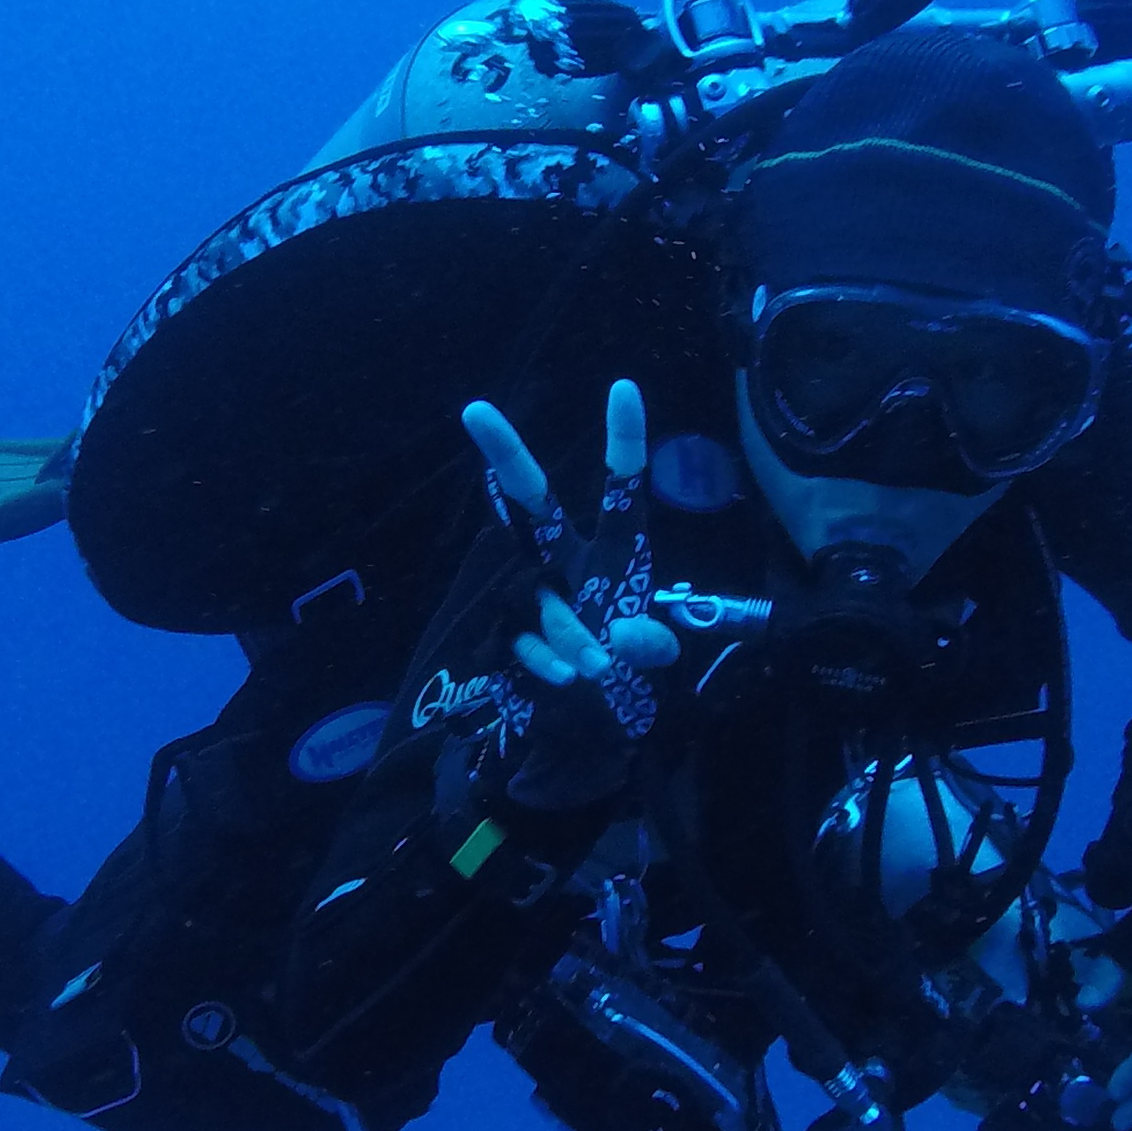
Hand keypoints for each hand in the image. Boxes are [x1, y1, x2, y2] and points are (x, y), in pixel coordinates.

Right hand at [459, 380, 677, 810]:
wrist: (586, 743)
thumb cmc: (629, 688)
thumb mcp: (657, 670)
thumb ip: (653, 648)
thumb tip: (630, 637)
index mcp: (616, 557)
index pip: (621, 493)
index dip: (623, 442)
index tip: (623, 387)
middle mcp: (569, 568)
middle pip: (533, 505)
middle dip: (507, 457)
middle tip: (474, 408)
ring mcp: (535, 601)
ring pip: (539, 596)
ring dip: (565, 632)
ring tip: (591, 669)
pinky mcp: (507, 640)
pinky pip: (518, 638)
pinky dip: (543, 661)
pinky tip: (562, 681)